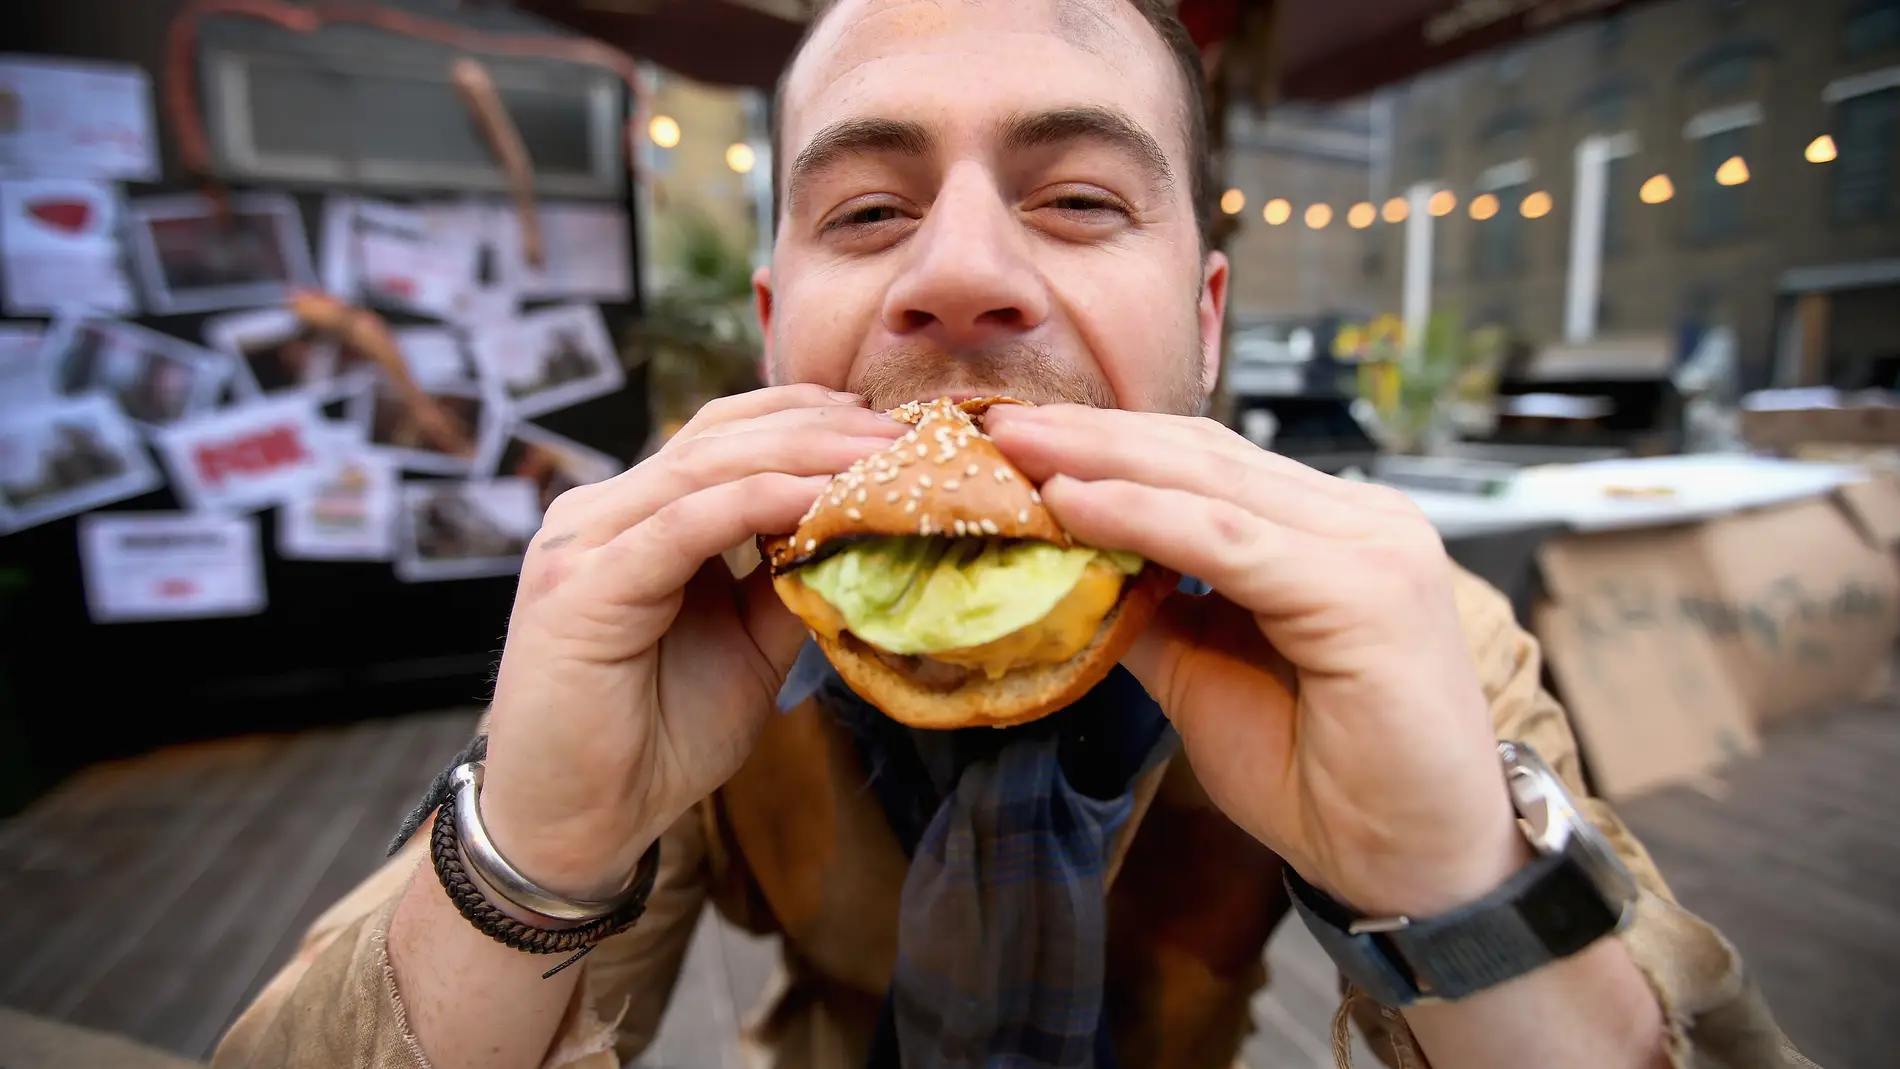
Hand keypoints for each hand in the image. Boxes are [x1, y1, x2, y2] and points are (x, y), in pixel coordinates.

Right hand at [478, 385, 904, 897]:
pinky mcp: (584, 585)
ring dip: (804, 455)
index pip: (724, 436)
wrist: (575, 826)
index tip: (890, 426)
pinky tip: (820, 501)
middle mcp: (601, 513)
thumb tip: (864, 537)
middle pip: (721, 437)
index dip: (808, 418)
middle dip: (821, 426)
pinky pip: (686, 524)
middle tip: (906, 434)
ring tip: (881, 458)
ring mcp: (584, 542)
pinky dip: (760, 503)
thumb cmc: (654, 742)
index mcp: (634, 518)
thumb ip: (789, 585)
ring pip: (707, 466)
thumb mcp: (749, 649)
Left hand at [986, 405, 1523, 916]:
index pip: (1205, 465)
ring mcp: (1373, 546)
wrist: (1415, 869)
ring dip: (1102, 461)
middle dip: (1092, 436)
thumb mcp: (1205, 679)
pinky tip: (1072, 503)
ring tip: (1017, 448)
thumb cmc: (1329, 783)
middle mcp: (1363, 520)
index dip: (1110, 446)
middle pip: (1203, 456)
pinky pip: (1226, 542)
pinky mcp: (1367, 589)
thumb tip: (1065, 568)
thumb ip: (1153, 614)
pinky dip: (1141, 517)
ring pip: (1210, 484)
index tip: (1019, 439)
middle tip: (1000, 422)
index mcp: (1332, 531)